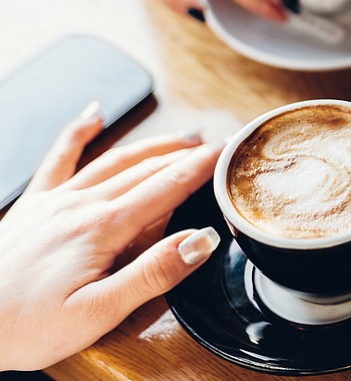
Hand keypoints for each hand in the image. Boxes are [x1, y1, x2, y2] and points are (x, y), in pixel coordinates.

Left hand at [0, 103, 222, 370]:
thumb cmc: (25, 328)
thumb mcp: (98, 313)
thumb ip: (152, 274)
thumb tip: (200, 241)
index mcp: (103, 228)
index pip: (169, 186)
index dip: (205, 166)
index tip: (233, 151)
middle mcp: (81, 204)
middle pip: (148, 168)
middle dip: (189, 154)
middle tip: (221, 145)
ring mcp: (55, 200)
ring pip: (115, 159)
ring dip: (154, 145)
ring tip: (184, 137)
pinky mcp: (33, 206)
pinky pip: (60, 156)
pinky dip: (79, 131)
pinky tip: (94, 114)